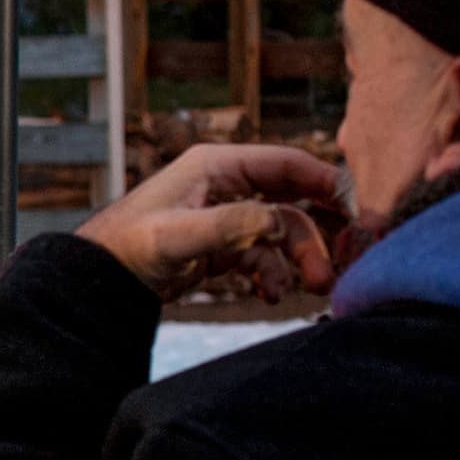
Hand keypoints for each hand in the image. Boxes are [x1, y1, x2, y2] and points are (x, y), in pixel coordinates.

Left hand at [75, 144, 338, 304]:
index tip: (361, 211)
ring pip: (280, 234)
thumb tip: (280, 223)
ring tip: (308, 290)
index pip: (288, 164)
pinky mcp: (219, 247)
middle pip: (293, 201)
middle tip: (337, 266)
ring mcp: (224, 216)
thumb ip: (231, 225)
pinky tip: (270, 295)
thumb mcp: (179, 235)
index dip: (327, 184)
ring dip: (298, 261)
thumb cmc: (129, 248)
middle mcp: (225, 186)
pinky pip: (261, 257)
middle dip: (316, 234)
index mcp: (217, 166)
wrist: (99, 282)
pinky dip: (272, 275)